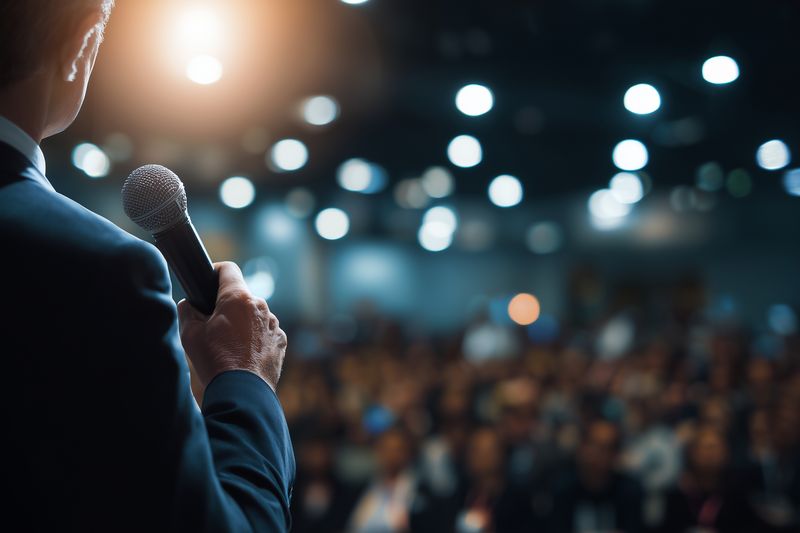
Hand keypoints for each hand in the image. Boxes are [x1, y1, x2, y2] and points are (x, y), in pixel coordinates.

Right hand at [178, 262, 286, 397]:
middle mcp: (260, 306)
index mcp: (238, 299)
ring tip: (228, 343)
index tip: (207, 280)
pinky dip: (255, 337)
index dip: (215, 271)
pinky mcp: (281, 341)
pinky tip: (243, 354)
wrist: (243, 393)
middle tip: (211, 322)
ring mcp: (274, 324)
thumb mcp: (190, 334)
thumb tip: (189, 304)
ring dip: (242, 322)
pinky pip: (265, 332)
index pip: (228, 269)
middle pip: (240, 295)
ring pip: (254, 314)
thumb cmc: (215, 362)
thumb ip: (187, 311)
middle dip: (226, 304)